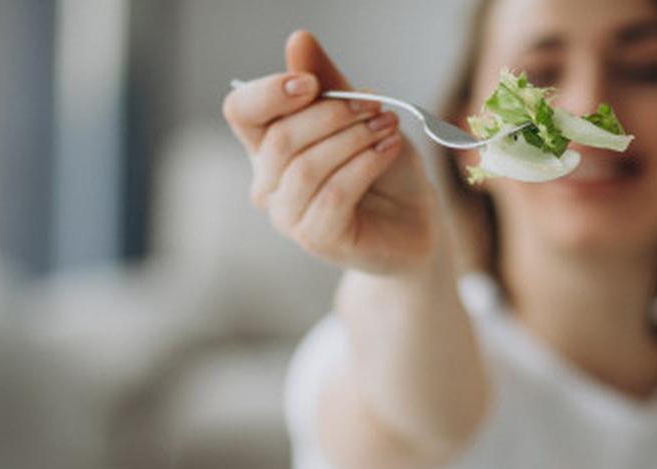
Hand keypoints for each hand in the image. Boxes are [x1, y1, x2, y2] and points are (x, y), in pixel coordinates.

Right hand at [222, 30, 439, 275]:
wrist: (415, 220)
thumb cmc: (382, 168)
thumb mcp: (360, 117)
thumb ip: (330, 84)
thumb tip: (298, 41)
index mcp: (268, 146)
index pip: (241, 111)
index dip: (269, 92)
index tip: (311, 83)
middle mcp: (269, 183)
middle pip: (280, 138)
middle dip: (331, 114)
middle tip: (374, 104)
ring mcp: (288, 216)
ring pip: (307, 167)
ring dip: (354, 139)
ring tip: (388, 126)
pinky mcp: (317, 239)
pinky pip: (334, 194)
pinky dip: (366, 164)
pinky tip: (390, 149)